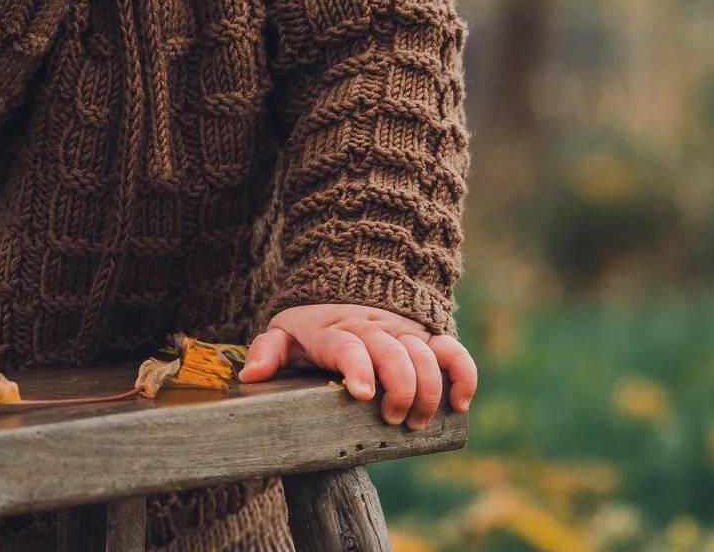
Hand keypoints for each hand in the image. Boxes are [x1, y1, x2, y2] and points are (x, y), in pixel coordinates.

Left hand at [237, 305, 477, 430]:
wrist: (344, 291)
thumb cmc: (311, 329)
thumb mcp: (284, 336)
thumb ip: (268, 353)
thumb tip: (250, 375)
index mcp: (334, 331)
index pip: (348, 345)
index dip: (358, 368)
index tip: (363, 395)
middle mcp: (371, 328)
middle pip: (393, 352)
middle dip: (399, 388)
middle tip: (393, 419)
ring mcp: (401, 331)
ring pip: (425, 353)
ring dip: (428, 389)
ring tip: (418, 422)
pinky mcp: (425, 338)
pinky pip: (452, 350)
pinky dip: (462, 375)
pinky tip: (460, 403)